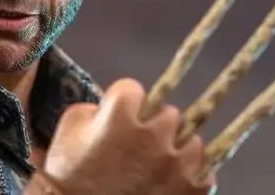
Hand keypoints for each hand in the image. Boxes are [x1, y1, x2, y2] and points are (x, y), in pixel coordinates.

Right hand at [40, 78, 215, 194]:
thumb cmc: (70, 176)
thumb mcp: (69, 128)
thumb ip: (96, 108)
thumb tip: (114, 106)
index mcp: (121, 114)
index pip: (133, 89)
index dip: (123, 104)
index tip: (119, 115)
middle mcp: (154, 133)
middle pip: (168, 113)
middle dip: (153, 126)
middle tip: (138, 144)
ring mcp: (177, 163)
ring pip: (192, 141)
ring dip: (176, 151)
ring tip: (156, 167)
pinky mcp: (193, 188)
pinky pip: (204, 170)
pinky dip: (189, 176)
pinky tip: (170, 182)